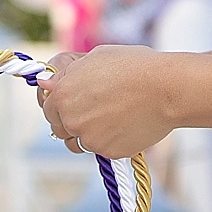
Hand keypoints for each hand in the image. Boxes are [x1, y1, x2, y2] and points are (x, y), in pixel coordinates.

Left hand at [36, 44, 172, 159]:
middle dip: (69, 120)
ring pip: (78, 142)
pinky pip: (100, 149)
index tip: (72, 101)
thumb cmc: (132, 66)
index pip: (47, 107)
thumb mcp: (94, 58)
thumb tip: (45, 83)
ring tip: (108, 117)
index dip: (58, 104)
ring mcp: (89, 138)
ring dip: (86, 134)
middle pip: (59, 128)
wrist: (165, 88)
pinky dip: (108, 141)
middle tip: (92, 109)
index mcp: (62, 94)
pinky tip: (124, 124)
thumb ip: (67, 74)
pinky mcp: (108, 152)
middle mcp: (71, 119)